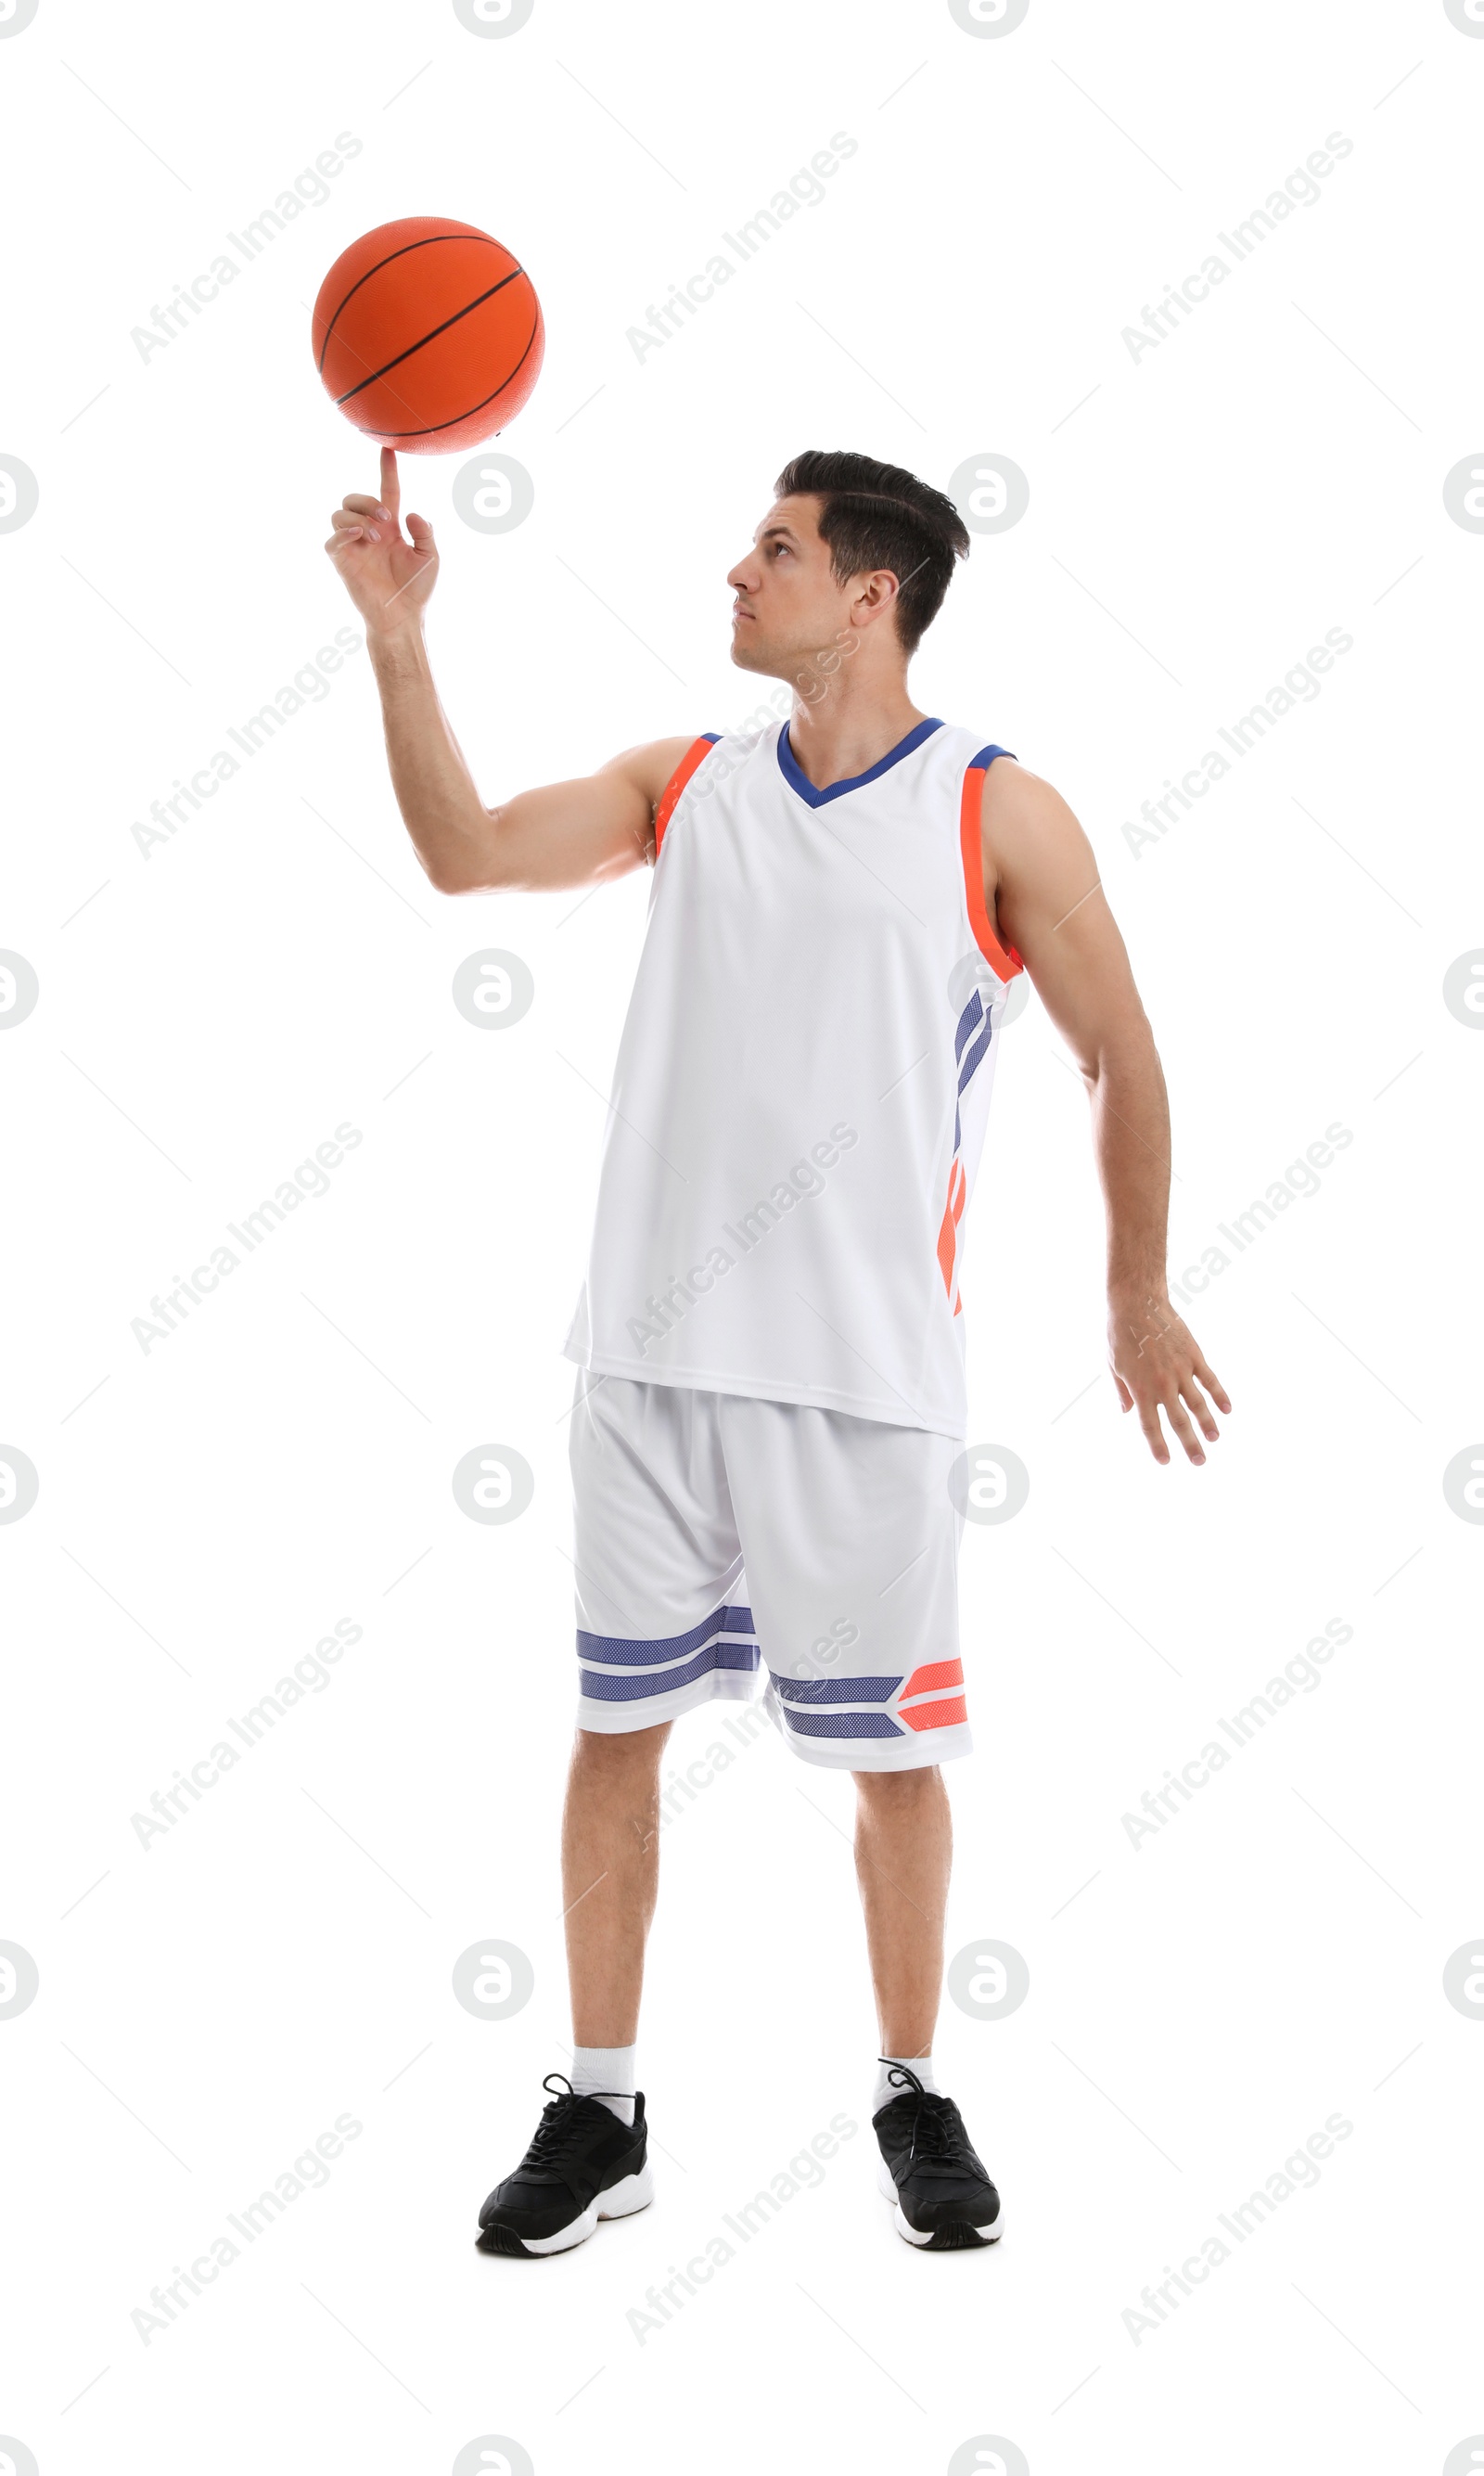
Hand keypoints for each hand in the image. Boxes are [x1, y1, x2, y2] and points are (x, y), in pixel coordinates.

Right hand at [323, 445, 437, 637]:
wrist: (403, 617)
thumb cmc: (416, 590)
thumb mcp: (430, 557)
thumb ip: (425, 532)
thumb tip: (411, 513)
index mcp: (390, 528)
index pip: (387, 491)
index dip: (387, 471)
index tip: (387, 450)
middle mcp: (369, 532)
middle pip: (353, 497)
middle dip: (367, 500)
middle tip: (386, 519)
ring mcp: (354, 546)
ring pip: (339, 512)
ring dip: (358, 516)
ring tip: (376, 537)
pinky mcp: (343, 562)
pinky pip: (332, 540)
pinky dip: (343, 532)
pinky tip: (360, 535)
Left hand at [1108, 1291, 1229, 1465]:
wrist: (1138, 1304)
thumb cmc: (1119, 1334)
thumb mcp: (1113, 1366)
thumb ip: (1122, 1391)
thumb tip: (1128, 1412)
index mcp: (1140, 1390)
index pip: (1150, 1426)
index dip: (1158, 1445)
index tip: (1165, 1461)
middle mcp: (1163, 1384)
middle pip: (1179, 1421)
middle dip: (1189, 1444)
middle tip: (1199, 1462)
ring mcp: (1181, 1370)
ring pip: (1198, 1404)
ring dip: (1208, 1424)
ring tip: (1214, 1439)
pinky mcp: (1194, 1356)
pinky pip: (1210, 1380)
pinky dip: (1220, 1395)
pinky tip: (1227, 1410)